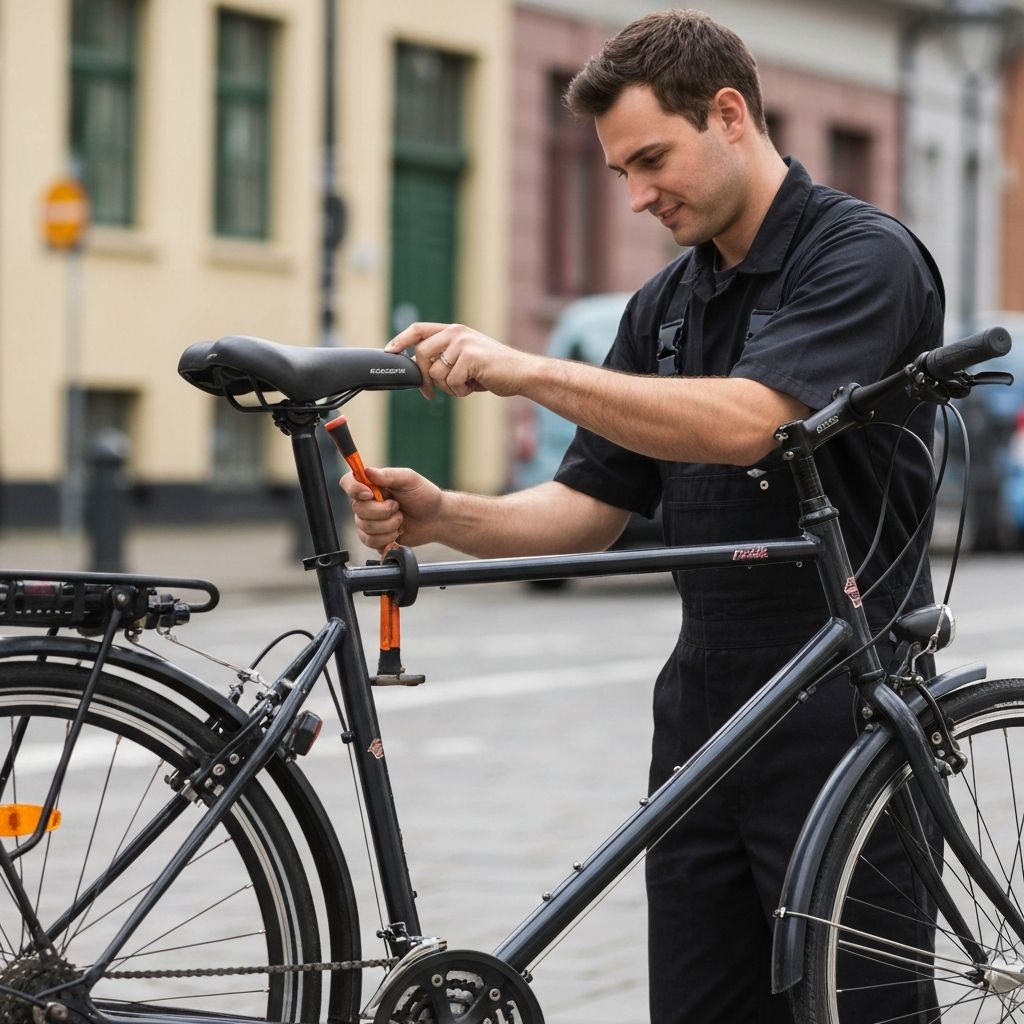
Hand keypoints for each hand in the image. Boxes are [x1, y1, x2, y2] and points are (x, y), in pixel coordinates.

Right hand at [339, 465, 442, 550]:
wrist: (436, 519)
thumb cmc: (424, 496)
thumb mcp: (410, 479)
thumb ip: (389, 475)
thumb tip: (367, 471)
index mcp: (372, 484)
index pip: (348, 482)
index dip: (353, 489)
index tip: (370, 494)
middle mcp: (367, 502)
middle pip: (358, 510)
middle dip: (382, 512)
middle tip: (398, 507)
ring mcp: (370, 520)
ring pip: (364, 528)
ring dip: (388, 526)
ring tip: (401, 520)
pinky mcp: (375, 536)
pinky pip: (369, 541)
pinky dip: (386, 539)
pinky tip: (397, 533)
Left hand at [385, 322, 534, 399]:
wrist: (522, 373)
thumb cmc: (494, 371)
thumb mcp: (466, 360)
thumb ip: (444, 360)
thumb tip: (419, 374)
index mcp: (454, 330)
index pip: (418, 329)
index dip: (401, 340)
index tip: (389, 352)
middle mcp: (456, 333)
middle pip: (421, 355)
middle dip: (425, 379)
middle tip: (430, 393)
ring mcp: (463, 343)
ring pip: (436, 373)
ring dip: (449, 387)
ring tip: (468, 384)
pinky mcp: (470, 357)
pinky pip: (451, 382)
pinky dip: (462, 391)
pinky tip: (476, 385)